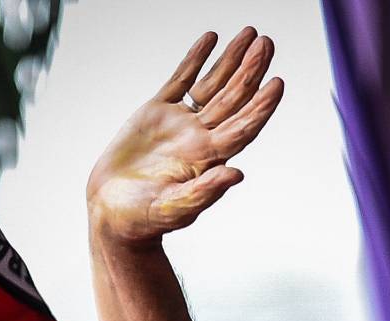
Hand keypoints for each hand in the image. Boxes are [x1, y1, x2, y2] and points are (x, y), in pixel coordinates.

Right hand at [87, 28, 283, 242]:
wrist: (111, 211)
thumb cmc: (144, 218)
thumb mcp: (175, 208)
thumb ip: (205, 191)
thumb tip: (237, 174)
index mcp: (209, 158)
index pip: (243, 127)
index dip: (261, 106)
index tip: (278, 83)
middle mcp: (200, 137)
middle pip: (234, 98)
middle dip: (252, 70)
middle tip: (268, 43)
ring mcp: (180, 122)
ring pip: (213, 84)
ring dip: (231, 59)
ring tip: (249, 34)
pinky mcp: (156, 112)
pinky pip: (181, 80)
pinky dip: (195, 59)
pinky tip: (210, 39)